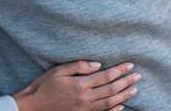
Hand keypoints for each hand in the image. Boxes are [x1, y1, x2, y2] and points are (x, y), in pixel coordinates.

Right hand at [13, 61, 139, 110]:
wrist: (33, 107)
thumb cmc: (44, 86)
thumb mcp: (59, 70)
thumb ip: (79, 66)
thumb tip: (98, 64)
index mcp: (80, 85)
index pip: (106, 76)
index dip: (120, 70)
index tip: (130, 65)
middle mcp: (85, 98)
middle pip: (111, 89)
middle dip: (126, 81)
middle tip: (137, 76)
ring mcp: (85, 109)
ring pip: (110, 102)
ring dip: (124, 95)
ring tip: (135, 89)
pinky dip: (114, 110)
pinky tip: (121, 106)